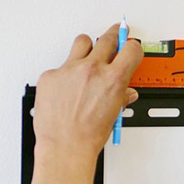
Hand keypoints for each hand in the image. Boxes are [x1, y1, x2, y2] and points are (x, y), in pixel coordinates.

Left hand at [33, 24, 143, 159]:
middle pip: (107, 39)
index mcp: (113, 79)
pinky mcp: (51, 75)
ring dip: (87, 48)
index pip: (131, 49)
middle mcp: (92, 70)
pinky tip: (65, 89)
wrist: (65, 146)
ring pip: (82, 42)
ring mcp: (69, 70)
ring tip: (87, 58)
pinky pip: (60, 66)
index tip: (130, 47)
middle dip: (113, 37)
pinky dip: (65, 75)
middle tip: (113, 38)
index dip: (132, 47)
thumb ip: (120, 97)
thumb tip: (125, 92)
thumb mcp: (113, 115)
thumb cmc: (89, 136)